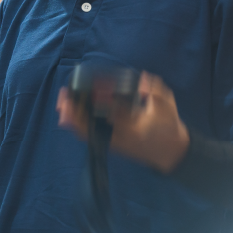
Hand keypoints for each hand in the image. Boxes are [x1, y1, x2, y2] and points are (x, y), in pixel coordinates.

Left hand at [57, 72, 190, 173]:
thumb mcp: (168, 105)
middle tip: (65, 95)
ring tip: (62, 104)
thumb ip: (155, 90)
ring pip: (88, 133)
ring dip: (73, 119)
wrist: (170, 152)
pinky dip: (78, 127)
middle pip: (93, 125)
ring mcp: (114, 143)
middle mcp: (121, 137)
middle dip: (76, 111)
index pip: (114, 113)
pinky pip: (90, 137)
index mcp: (136, 126)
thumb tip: (141, 79)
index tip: (92, 88)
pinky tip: (69, 117)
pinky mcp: (111, 145)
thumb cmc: (169, 126)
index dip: (101, 101)